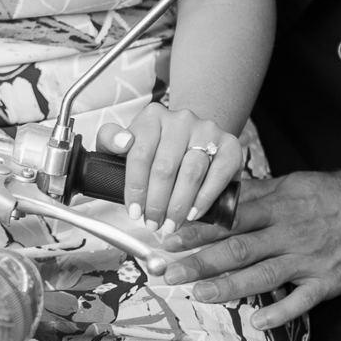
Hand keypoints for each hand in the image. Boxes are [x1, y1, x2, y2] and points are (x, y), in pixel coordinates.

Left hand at [96, 103, 243, 232]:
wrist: (192, 137)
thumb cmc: (155, 146)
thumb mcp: (125, 141)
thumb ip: (110, 139)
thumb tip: (122, 141)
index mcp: (152, 116)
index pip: (139, 154)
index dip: (135, 188)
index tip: (134, 212)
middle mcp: (180, 120)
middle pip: (165, 167)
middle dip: (157, 203)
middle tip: (153, 224)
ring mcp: (207, 131)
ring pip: (191, 173)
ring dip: (179, 205)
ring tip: (171, 223)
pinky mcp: (229, 146)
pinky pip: (218, 175)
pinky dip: (205, 198)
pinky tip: (194, 213)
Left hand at [159, 169, 340, 329]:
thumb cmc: (330, 194)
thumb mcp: (290, 183)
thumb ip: (255, 192)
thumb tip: (220, 193)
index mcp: (275, 206)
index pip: (228, 218)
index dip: (196, 228)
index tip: (168, 237)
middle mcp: (286, 233)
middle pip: (236, 248)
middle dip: (199, 261)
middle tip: (168, 272)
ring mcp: (306, 259)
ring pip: (261, 275)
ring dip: (227, 286)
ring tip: (197, 294)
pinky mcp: (327, 281)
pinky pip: (302, 300)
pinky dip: (280, 312)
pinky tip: (258, 322)